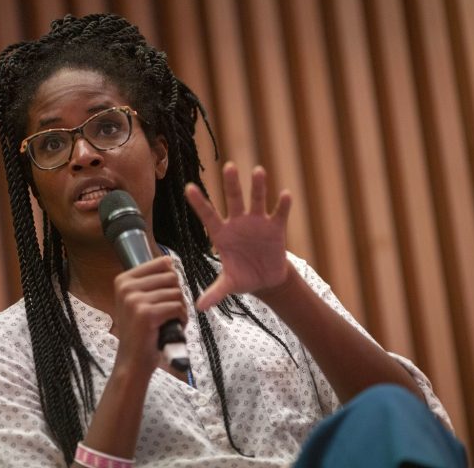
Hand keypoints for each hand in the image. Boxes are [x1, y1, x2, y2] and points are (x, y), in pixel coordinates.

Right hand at [112, 257, 187, 374]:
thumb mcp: (137, 300)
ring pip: (176, 293)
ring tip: (171, 321)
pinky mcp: (147, 314)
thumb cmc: (139, 330)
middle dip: (177, 295)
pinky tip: (174, 327)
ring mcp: (135, 300)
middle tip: (170, 311)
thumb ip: (151, 280)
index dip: (171, 281)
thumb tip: (169, 261)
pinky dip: (182, 318)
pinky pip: (177, 307)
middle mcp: (126, 287)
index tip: (164, 296)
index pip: (161, 264)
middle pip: (171, 278)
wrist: (132, 361)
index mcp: (123, 280)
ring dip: (180, 309)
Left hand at [185, 163, 291, 310]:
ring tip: (258, 171)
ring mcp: (257, 223)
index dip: (199, 203)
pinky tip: (285, 195)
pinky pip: (279, 214)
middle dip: (232, 184)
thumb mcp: (228, 285)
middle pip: (233, 200)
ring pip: (257, 200)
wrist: (265, 280)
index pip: (208, 215)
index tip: (188, 188)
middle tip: (229, 166)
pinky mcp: (276, 227)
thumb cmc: (242, 277)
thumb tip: (198, 307)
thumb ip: (215, 292)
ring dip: (258, 187)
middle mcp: (238, 223)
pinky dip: (282, 205)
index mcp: (222, 234)